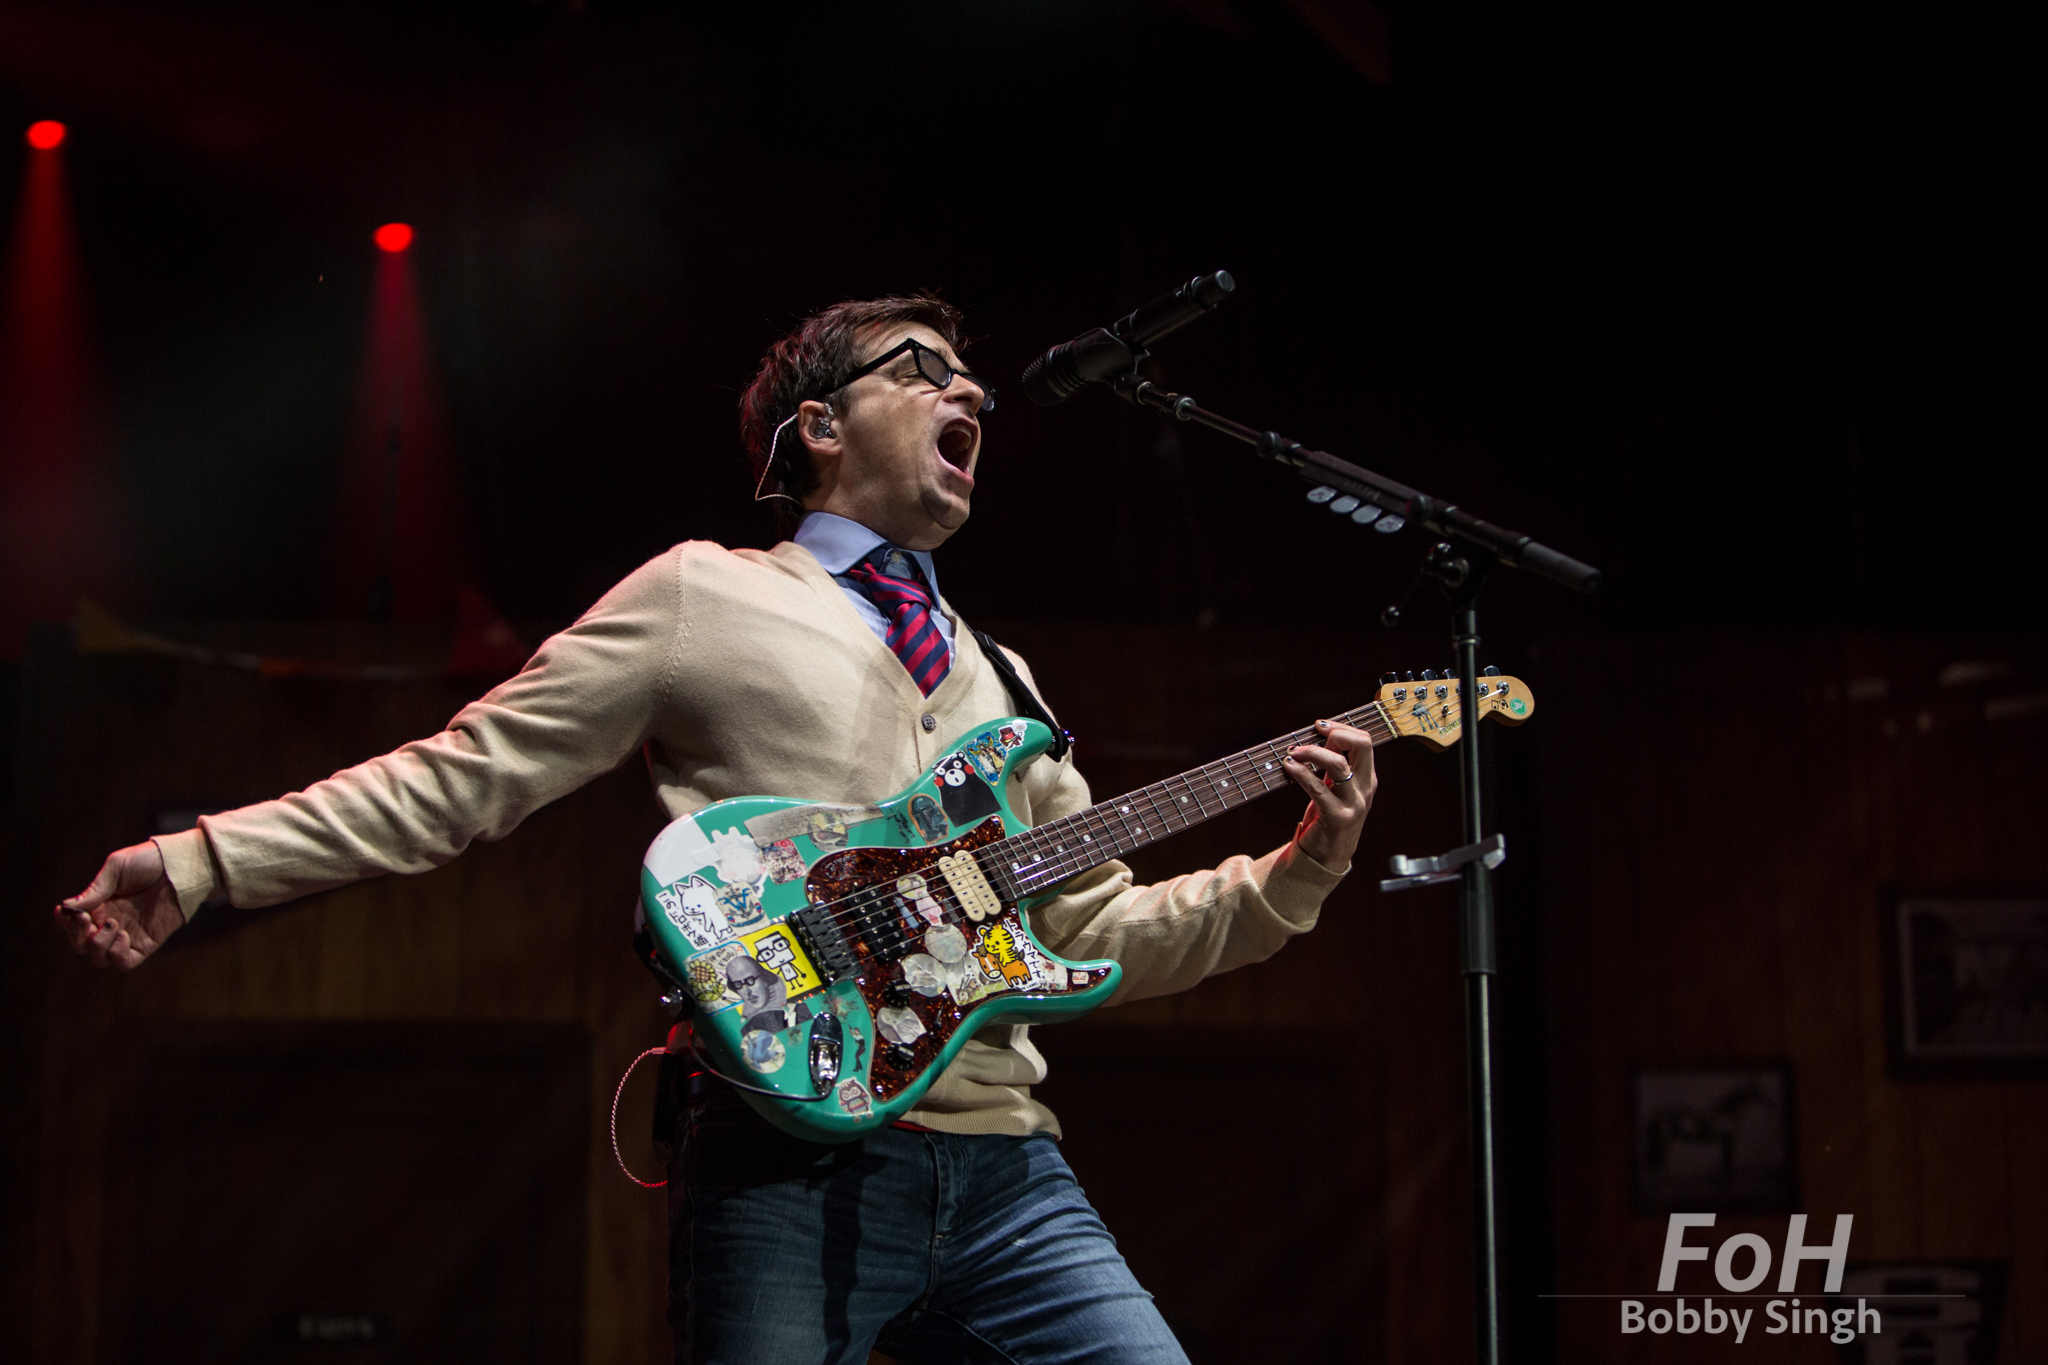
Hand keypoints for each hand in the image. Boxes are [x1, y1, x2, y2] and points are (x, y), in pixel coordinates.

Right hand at [55, 840, 184, 969]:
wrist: (179, 867)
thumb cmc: (148, 862)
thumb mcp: (117, 868)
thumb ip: (95, 889)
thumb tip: (69, 906)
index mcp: (99, 906)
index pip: (73, 924)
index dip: (65, 922)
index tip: (66, 912)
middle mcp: (110, 923)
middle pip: (82, 945)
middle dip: (77, 936)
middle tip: (87, 920)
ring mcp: (128, 935)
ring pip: (100, 958)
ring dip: (98, 945)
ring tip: (112, 923)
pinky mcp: (146, 944)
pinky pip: (124, 963)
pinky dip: (117, 955)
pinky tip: (123, 935)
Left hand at [1282, 719, 1377, 871]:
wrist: (1329, 856)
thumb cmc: (1329, 817)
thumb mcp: (1337, 788)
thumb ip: (1335, 764)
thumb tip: (1322, 737)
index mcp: (1367, 778)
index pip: (1364, 741)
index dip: (1342, 728)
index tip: (1320, 726)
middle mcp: (1364, 788)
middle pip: (1362, 745)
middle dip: (1336, 733)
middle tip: (1314, 734)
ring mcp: (1353, 803)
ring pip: (1338, 764)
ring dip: (1312, 752)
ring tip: (1293, 751)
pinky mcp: (1336, 817)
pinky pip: (1317, 788)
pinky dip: (1301, 773)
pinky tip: (1288, 766)